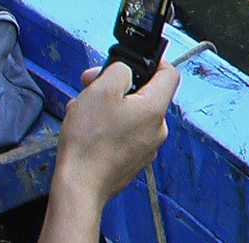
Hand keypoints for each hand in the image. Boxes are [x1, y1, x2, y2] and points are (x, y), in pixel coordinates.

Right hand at [53, 60, 179, 206]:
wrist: (79, 187)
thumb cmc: (89, 143)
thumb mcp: (101, 90)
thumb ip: (119, 71)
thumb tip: (126, 69)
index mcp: (155, 108)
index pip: (170, 74)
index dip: (153, 62)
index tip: (133, 61)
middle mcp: (157, 128)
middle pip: (144, 94)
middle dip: (117, 85)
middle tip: (92, 83)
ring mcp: (146, 146)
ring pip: (130, 113)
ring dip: (107, 105)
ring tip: (83, 108)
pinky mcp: (132, 159)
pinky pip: (124, 132)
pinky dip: (107, 125)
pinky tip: (86, 127)